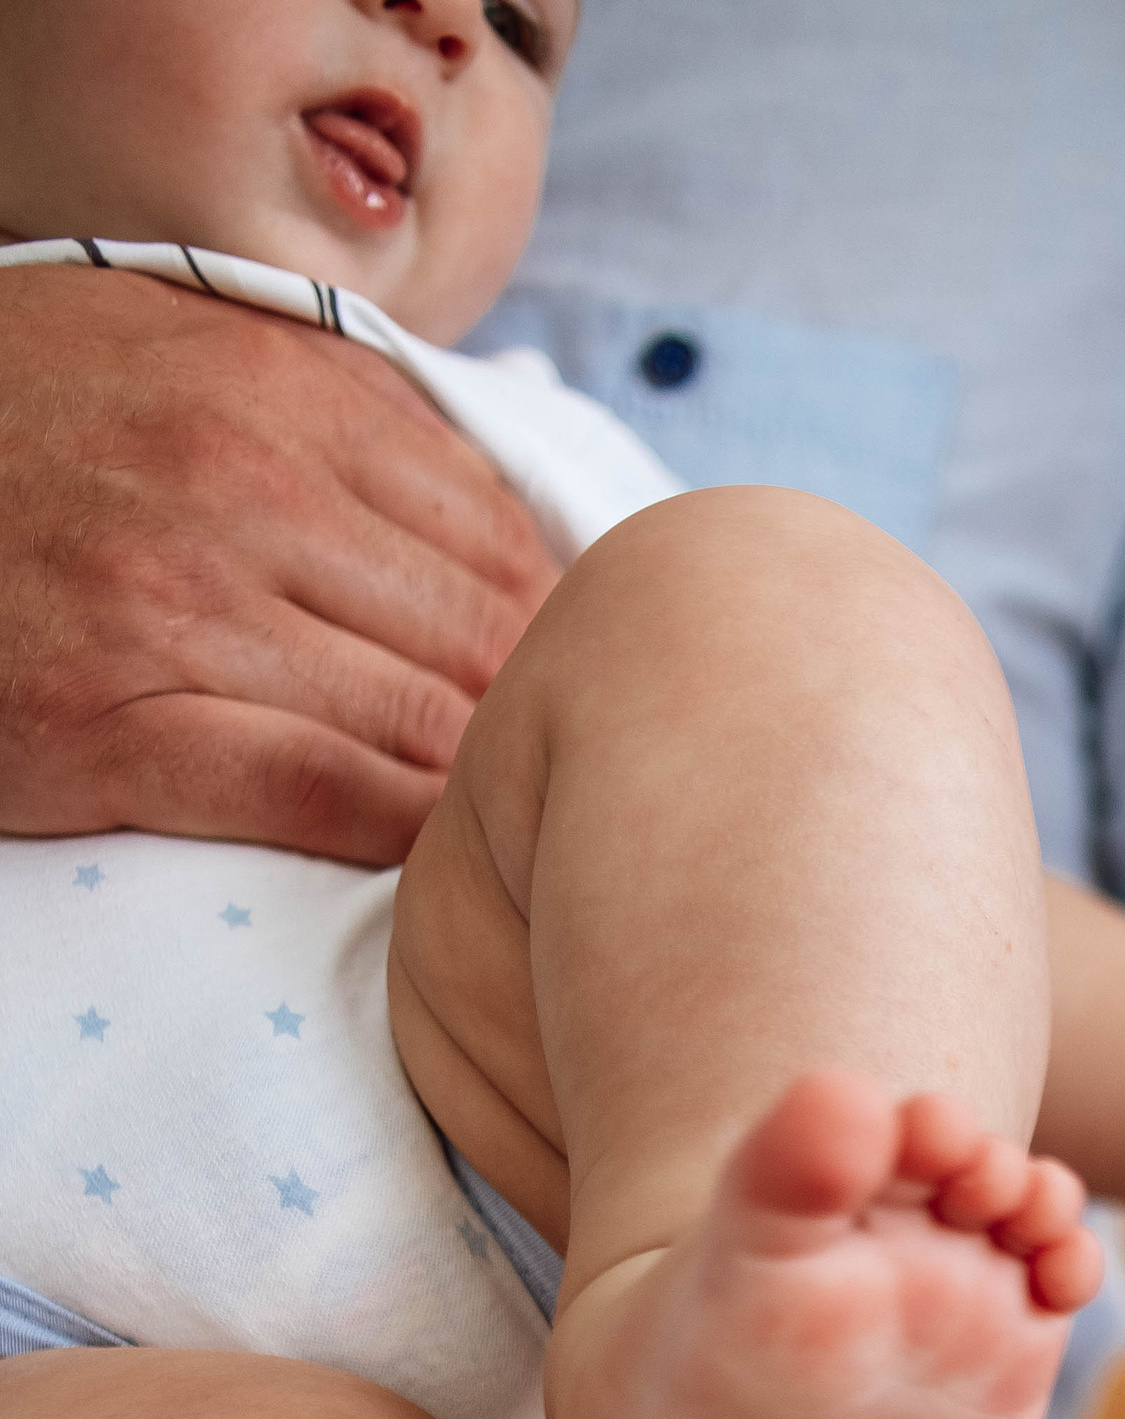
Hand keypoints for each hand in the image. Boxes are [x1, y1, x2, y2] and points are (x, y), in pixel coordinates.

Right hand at [0, 266, 554, 864]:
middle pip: (474, 635)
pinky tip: (420, 854)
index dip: (544, 623)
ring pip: (419, 721)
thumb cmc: (24, 422)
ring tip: (498, 820)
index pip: (492, 531)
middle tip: (547, 769)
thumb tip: (489, 491)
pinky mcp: (115, 728)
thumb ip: (325, 399)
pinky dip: (398, 833)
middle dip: (524, 714)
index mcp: (271, 391)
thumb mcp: (173, 345)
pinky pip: (325, 795)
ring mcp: (177, 611)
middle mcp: (239, 489)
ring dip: (474, 783)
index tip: (558, 676)